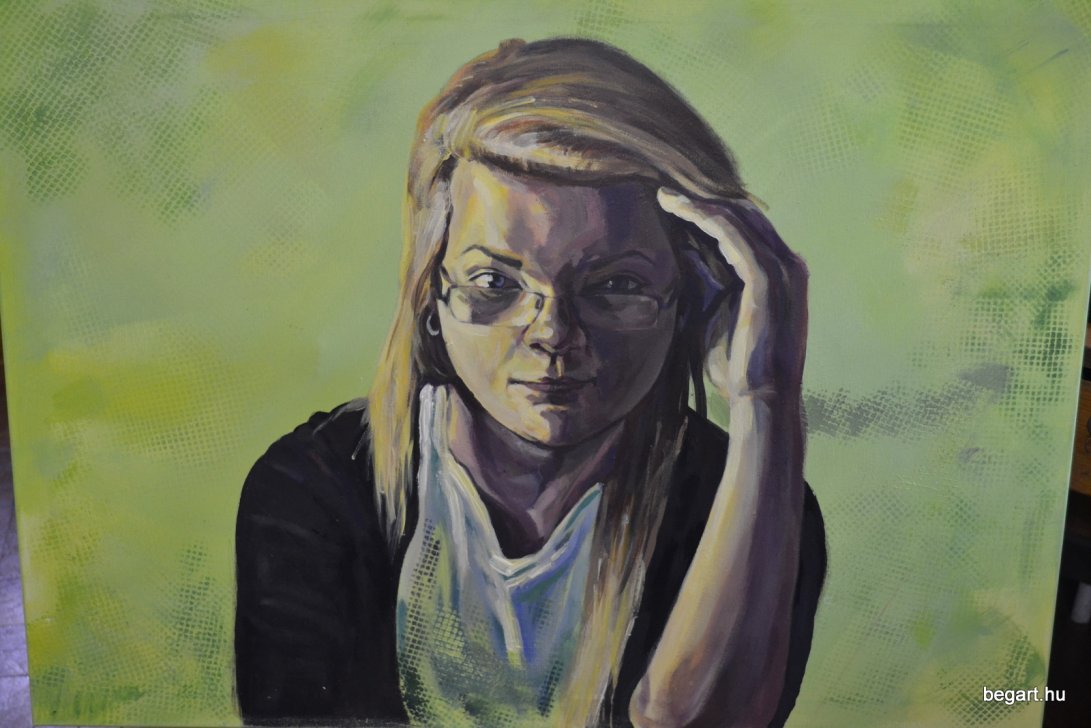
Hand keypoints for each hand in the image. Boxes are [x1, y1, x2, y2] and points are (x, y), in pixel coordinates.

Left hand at [658, 189, 807, 402]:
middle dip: (704, 197)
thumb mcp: (712, 313)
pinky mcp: (766, 279)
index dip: (710, 209)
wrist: (760, 400)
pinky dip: (705, 217)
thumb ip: (703, 279)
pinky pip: (732, 234)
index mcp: (781, 272)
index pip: (746, 227)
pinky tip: (680, 210)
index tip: (674, 202)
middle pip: (744, 214)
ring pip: (738, 217)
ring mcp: (782, 270)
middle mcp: (788, 265)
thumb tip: (683, 248)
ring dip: (700, 202)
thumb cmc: (737, 366)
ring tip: (666, 195)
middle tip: (666, 189)